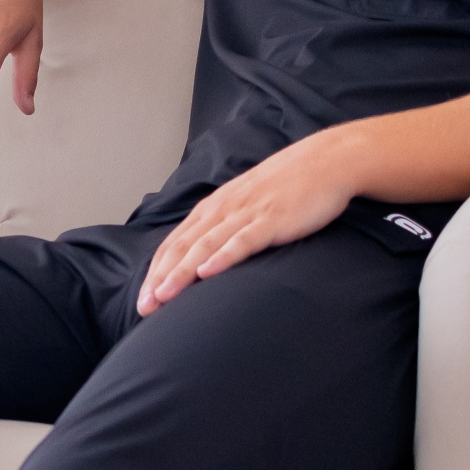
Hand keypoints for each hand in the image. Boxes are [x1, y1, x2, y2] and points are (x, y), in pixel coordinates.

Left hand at [137, 132, 358, 315]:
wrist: (327, 161)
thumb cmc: (286, 187)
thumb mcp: (246, 204)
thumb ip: (224, 226)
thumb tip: (205, 258)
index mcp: (213, 208)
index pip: (174, 243)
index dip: (156, 272)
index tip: (143, 300)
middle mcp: (222, 210)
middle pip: (182, 248)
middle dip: (160, 279)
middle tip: (144, 307)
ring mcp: (246, 214)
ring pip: (205, 246)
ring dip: (182, 272)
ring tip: (163, 296)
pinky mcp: (271, 220)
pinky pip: (242, 240)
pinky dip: (223, 256)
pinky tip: (208, 272)